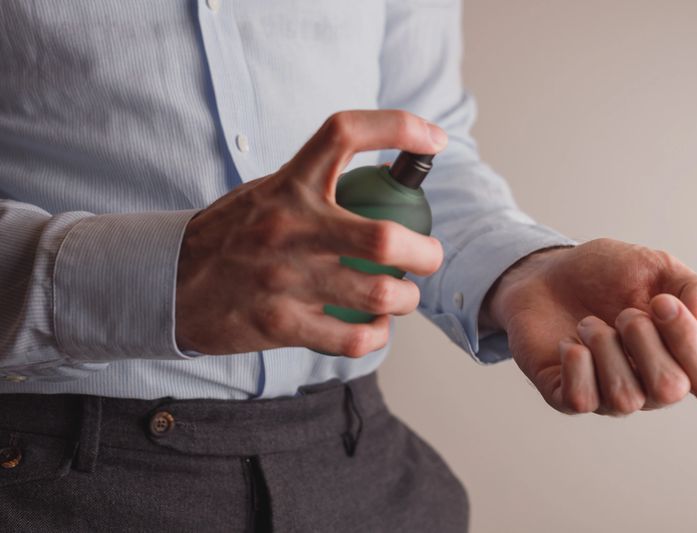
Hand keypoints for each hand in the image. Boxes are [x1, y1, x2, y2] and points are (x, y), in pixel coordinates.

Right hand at [176, 110, 446, 355]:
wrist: (164, 283)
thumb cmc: (227, 236)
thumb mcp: (265, 193)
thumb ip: (313, 189)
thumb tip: (378, 190)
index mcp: (287, 185)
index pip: (344, 134)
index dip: (398, 127)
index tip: (434, 140)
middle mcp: (290, 228)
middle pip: (384, 240)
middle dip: (426, 254)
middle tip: (429, 257)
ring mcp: (285, 279)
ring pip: (379, 296)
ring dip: (405, 301)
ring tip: (402, 297)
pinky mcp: (279, 324)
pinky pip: (351, 339)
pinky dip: (374, 336)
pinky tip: (373, 327)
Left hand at [482, 238, 696, 415]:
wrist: (549, 273)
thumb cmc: (608, 275)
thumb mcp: (660, 268)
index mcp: (682, 361)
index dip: (692, 343)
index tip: (661, 302)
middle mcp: (650, 388)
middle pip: (669, 389)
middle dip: (643, 339)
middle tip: (622, 312)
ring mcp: (608, 396)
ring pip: (624, 397)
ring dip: (604, 346)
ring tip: (589, 323)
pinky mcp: (566, 396)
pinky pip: (581, 400)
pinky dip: (575, 364)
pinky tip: (570, 342)